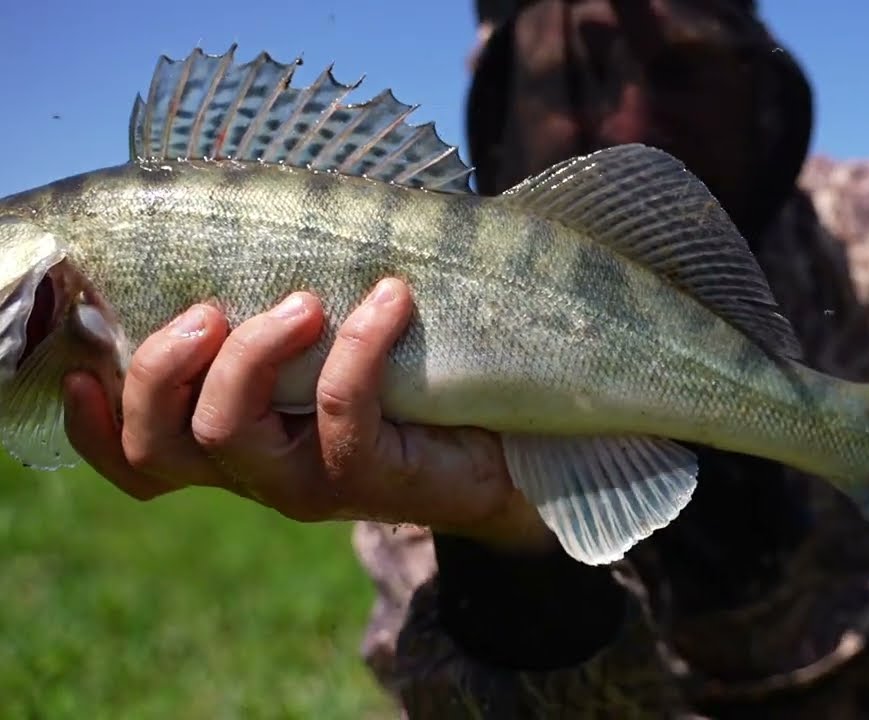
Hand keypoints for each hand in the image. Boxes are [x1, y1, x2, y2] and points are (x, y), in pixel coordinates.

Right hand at [62, 278, 549, 550]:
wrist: (503, 446)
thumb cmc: (410, 380)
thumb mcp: (331, 344)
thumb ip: (282, 310)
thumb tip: (247, 207)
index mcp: (233, 443)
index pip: (137, 459)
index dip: (95, 425)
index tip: (86, 364)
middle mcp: (256, 471)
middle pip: (160, 444)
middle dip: (161, 367)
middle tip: (209, 310)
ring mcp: (306, 484)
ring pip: (228, 434)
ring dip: (252, 352)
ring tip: (304, 301)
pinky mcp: (368, 481)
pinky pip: (341, 412)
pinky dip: (358, 346)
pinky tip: (392, 300)